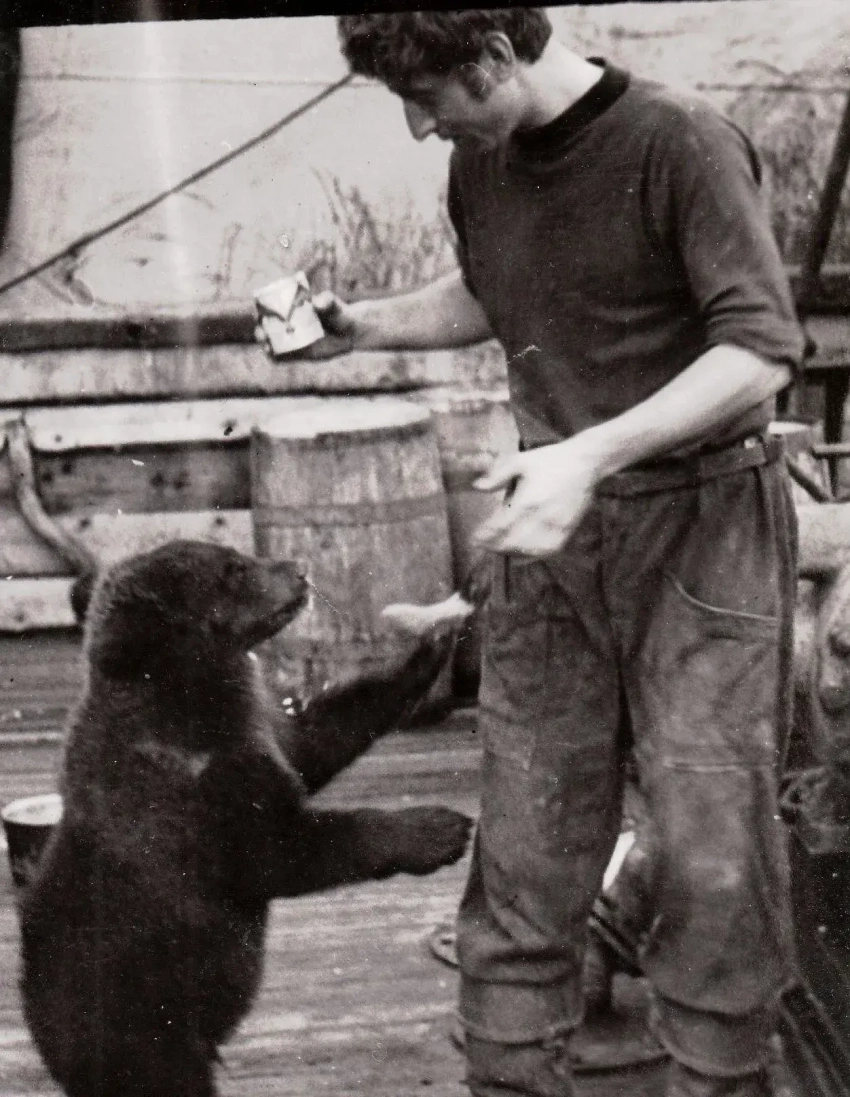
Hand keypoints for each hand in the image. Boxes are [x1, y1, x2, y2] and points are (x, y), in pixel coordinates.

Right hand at [253, 291, 363, 360]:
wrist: (350, 332)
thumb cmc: (339, 314)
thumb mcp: (334, 307)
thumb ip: (327, 301)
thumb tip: (316, 302)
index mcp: (291, 308)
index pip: (270, 308)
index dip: (261, 311)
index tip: (260, 314)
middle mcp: (288, 324)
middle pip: (266, 327)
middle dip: (261, 330)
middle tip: (262, 333)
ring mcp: (292, 339)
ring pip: (271, 343)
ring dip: (265, 345)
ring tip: (267, 346)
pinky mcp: (298, 353)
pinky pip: (282, 357)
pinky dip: (275, 357)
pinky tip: (272, 356)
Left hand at [472, 438, 607, 556]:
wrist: (585, 463)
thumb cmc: (550, 460)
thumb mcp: (521, 460)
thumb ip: (498, 474)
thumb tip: (477, 487)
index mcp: (528, 500)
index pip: (501, 526)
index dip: (485, 535)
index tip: (474, 539)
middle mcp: (542, 516)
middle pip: (513, 541)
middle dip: (495, 546)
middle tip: (483, 545)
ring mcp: (557, 525)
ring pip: (529, 549)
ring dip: (511, 552)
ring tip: (498, 549)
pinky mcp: (567, 529)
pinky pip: (548, 550)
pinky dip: (533, 555)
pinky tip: (522, 554)